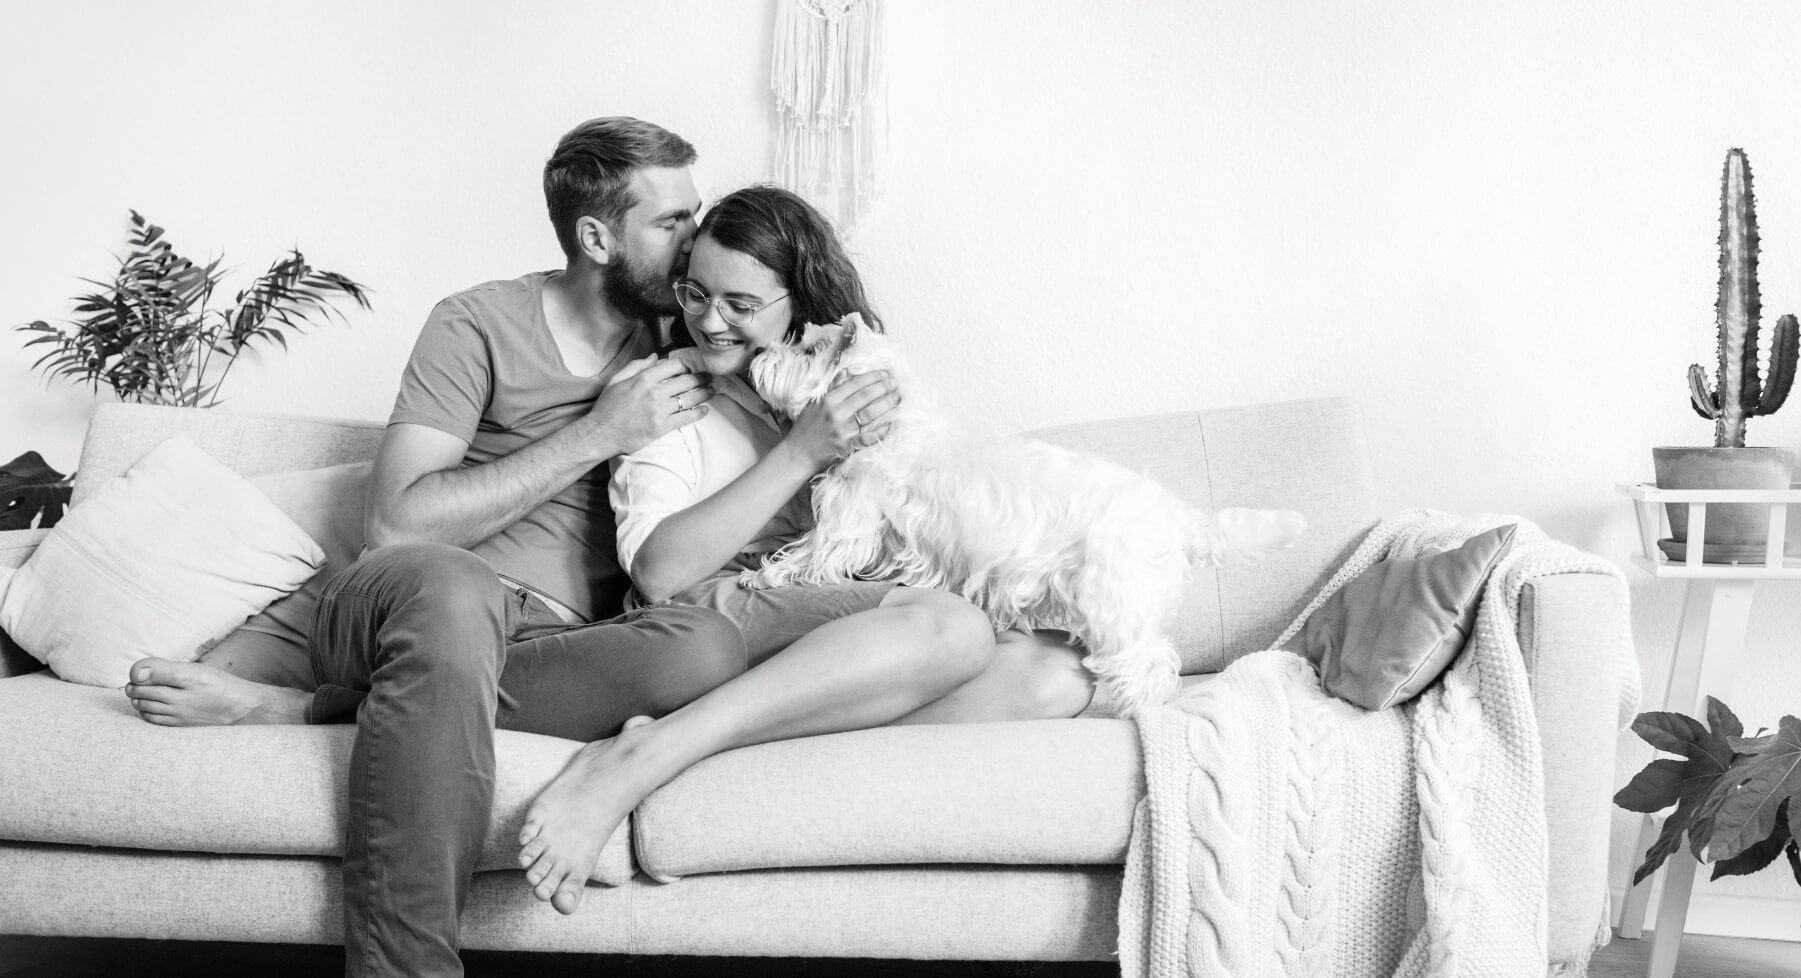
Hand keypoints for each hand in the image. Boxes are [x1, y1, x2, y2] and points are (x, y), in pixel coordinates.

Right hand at [590, 355, 714, 454]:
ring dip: (704, 393)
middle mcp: (654, 392)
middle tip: (709, 377)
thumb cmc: (607, 407)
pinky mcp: (662, 426)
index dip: (684, 367)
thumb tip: (656, 357)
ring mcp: (659, 410)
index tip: (688, 370)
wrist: (601, 433)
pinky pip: (686, 418)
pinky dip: (698, 413)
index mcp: (644, 378)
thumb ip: (637, 366)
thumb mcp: (617, 380)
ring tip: (712, 390)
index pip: (673, 366)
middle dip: (700, 378)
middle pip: (686, 381)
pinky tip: (705, 410)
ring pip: (689, 398)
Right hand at [784, 369, 900, 469]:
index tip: (884, 374)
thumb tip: (848, 372)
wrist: (799, 453)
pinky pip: (870, 436)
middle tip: (895, 384)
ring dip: (887, 405)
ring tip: (897, 398)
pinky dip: (882, 429)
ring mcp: (844, 430)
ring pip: (871, 414)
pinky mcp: (849, 446)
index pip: (855, 384)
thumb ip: (833, 387)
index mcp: (828, 400)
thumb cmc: (806, 427)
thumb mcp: (815, 403)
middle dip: (884, 388)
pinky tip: (891, 423)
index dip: (872, 377)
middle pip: (866, 397)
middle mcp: (837, 414)